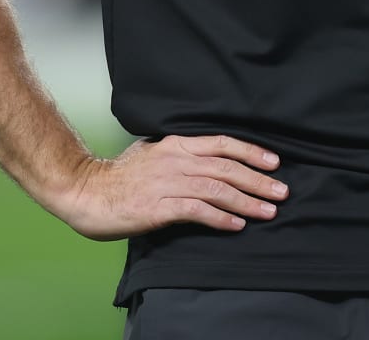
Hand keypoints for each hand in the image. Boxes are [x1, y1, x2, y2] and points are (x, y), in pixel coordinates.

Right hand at [52, 134, 288, 240]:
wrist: (86, 192)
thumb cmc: (118, 176)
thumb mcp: (151, 153)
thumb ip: (177, 154)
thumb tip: (203, 158)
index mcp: (176, 145)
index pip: (222, 144)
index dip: (251, 152)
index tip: (273, 162)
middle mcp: (176, 160)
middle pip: (227, 168)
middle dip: (258, 180)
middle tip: (282, 191)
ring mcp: (168, 183)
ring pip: (218, 189)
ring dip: (247, 201)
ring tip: (268, 211)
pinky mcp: (160, 207)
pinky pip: (198, 211)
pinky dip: (221, 217)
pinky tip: (237, 224)